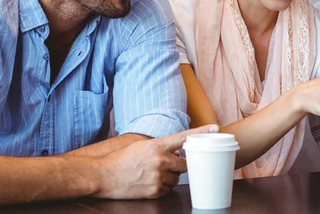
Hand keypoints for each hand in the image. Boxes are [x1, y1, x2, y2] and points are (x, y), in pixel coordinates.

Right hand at [94, 124, 218, 198]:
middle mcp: (161, 160)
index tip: (215, 128)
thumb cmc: (121, 160)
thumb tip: (178, 153)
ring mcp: (159, 176)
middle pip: (185, 164)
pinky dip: (163, 187)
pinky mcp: (155, 191)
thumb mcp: (142, 146)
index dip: (201, 132)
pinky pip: (168, 189)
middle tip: (167, 165)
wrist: (103, 176)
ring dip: (170, 176)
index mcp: (157, 145)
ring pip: (177, 178)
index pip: (184, 137)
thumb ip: (162, 148)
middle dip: (179, 165)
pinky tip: (149, 183)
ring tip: (153, 174)